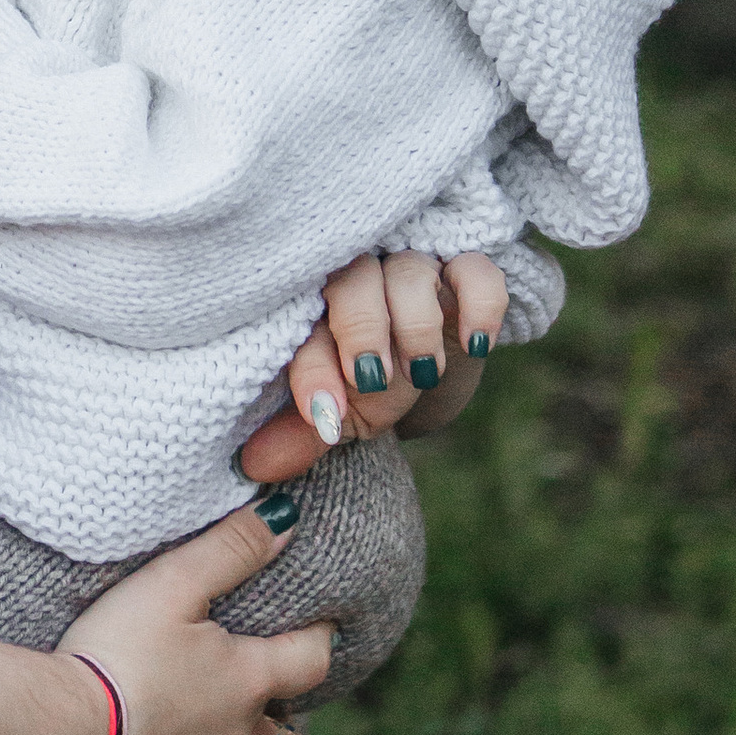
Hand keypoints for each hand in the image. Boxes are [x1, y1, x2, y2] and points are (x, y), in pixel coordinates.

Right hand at [57, 500, 331, 734]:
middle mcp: (240, 727)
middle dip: (269, 675)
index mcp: (247, 675)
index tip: (323, 619)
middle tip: (254, 651)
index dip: (319, 634)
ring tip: (227, 700)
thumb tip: (287, 521)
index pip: (309, 656)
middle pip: (272, 698)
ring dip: (242, 720)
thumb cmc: (118, 651)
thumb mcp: (172, 584)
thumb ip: (231, 549)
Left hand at [236, 249, 509, 485]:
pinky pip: (477, 270)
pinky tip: (476, 344)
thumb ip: (304, 433)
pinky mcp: (467, 271)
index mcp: (315, 303)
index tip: (325, 415)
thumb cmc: (371, 380)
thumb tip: (255, 467)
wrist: (429, 363)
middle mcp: (361, 275)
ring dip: (416, 323)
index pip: (304, 323)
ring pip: (411, 271)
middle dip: (361, 330)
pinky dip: (480, 303)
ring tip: (423, 373)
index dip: (313, 368)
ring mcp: (414, 267)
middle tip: (372, 380)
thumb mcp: (341, 411)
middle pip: (354, 279)